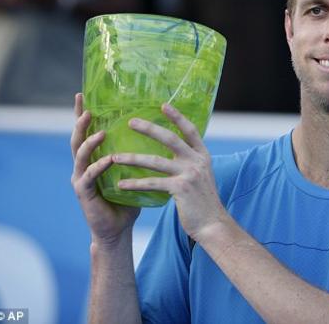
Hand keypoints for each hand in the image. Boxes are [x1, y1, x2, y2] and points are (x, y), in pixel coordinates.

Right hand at [70, 93, 139, 245]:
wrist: (118, 229)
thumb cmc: (127, 199)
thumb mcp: (132, 171)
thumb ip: (137, 153)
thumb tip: (160, 131)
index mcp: (93, 157)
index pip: (87, 131)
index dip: (82, 113)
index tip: (83, 94)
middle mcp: (83, 165)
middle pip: (77, 138)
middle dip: (80, 122)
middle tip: (87, 108)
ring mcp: (80, 179)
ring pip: (79, 155)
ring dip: (90, 142)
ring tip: (100, 131)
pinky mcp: (84, 193)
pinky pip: (89, 177)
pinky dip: (98, 167)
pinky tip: (108, 159)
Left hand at [112, 103, 227, 240]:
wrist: (213, 224)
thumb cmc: (204, 202)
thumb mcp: (202, 177)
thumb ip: (191, 163)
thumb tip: (177, 152)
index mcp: (202, 156)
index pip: (190, 130)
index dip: (177, 117)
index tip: (163, 105)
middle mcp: (197, 161)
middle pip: (170, 139)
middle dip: (149, 129)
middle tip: (130, 121)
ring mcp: (189, 174)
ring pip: (156, 161)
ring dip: (133, 158)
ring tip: (114, 157)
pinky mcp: (180, 189)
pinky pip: (152, 183)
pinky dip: (135, 184)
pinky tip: (120, 185)